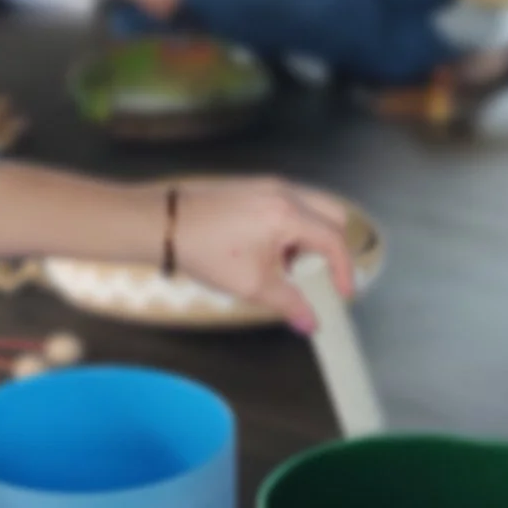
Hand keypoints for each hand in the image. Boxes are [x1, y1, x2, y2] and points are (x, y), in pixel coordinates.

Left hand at [168, 177, 355, 330]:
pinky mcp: (255, 186)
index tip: (341, 293)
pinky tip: (268, 250)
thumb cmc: (203, 249)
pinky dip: (293, 226)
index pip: (334, 241)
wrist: (163, 224)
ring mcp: (269, 185)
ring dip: (311, 237)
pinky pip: (291, 203)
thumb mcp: (251, 285)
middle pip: (333, 215)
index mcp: (287, 214)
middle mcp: (284, 192)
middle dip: (332, 248)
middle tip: (316, 275)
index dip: (344, 270)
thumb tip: (310, 322)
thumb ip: (288, 303)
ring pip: (313, 207)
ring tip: (286, 266)